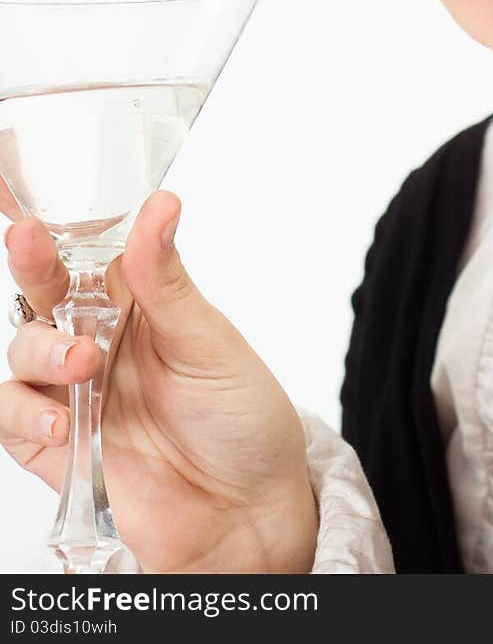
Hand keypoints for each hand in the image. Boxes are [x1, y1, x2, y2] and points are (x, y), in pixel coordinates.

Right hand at [1, 191, 317, 573]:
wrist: (245, 512)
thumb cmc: (241, 418)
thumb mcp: (209, 341)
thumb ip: (167, 280)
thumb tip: (159, 206)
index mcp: (139, 300)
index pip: (88, 248)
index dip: (55, 224)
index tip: (32, 205)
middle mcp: (99, 337)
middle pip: (45, 289)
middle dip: (31, 261)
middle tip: (29, 241)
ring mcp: (75, 390)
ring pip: (23, 347)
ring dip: (41, 348)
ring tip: (82, 365)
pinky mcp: (57, 444)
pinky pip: (12, 416)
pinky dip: (25, 411)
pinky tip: (62, 421)